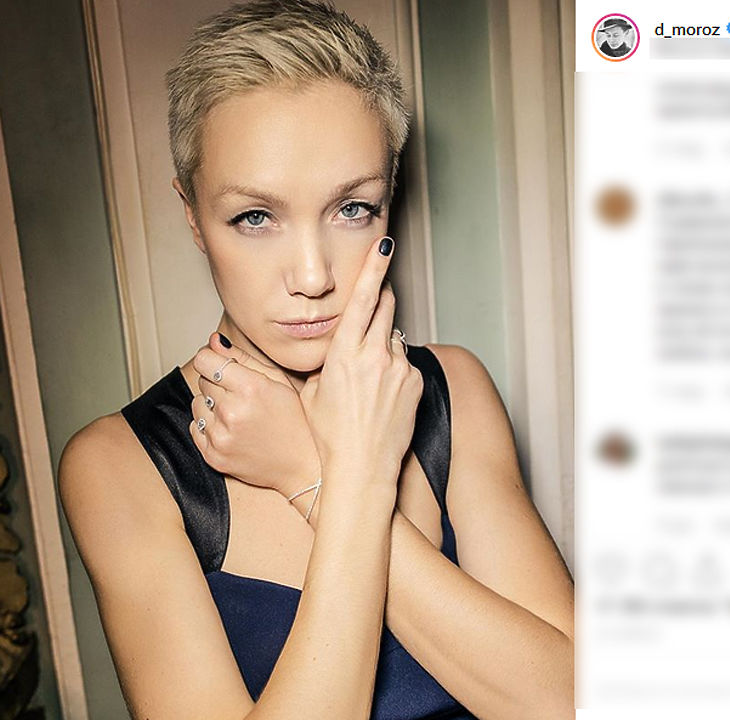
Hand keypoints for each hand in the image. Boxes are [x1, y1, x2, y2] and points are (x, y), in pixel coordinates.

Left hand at [188, 336, 320, 504]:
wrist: (301, 465)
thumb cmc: (295, 420)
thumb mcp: (278, 381)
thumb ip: (243, 358)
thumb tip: (213, 341)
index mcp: (250, 388)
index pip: (205, 360)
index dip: (214, 360)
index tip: (223, 366)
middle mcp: (232, 411)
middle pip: (203, 380)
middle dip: (219, 383)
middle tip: (243, 396)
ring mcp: (220, 436)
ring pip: (197, 403)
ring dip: (212, 405)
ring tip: (239, 414)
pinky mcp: (213, 455)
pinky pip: (195, 428)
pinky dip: (209, 426)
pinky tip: (233, 430)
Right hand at [299, 236, 422, 485]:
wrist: (362, 469)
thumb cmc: (329, 433)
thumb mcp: (310, 392)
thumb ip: (321, 361)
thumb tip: (323, 348)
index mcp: (344, 352)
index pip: (363, 298)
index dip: (374, 268)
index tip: (385, 244)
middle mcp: (375, 355)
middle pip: (387, 307)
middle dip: (381, 299)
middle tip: (374, 303)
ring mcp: (399, 368)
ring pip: (394, 338)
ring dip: (383, 346)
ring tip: (370, 382)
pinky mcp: (415, 383)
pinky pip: (405, 363)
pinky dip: (395, 370)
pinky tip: (383, 396)